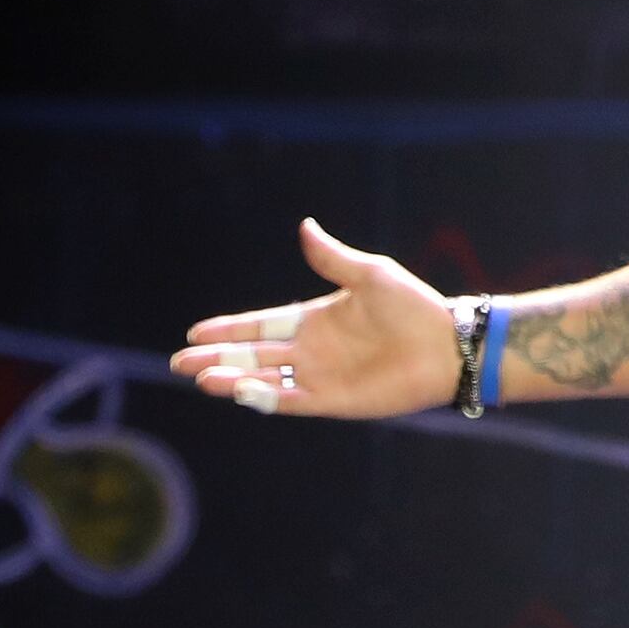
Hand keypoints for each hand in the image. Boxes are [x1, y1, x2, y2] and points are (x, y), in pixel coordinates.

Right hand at [169, 219, 460, 417]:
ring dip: (232, 379)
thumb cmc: (415, 307)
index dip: (229, 330)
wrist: (448, 344)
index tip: (195, 331)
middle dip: (216, 358)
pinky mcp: (335, 401)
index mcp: (316, 320)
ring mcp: (321, 377)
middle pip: (252, 356)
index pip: (261, 326)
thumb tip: (304, 226)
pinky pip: (290, 401)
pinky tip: (238, 390)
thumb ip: (333, 258)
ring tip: (201, 377)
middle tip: (179, 362)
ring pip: (264, 381)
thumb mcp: (370, 275)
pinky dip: (263, 397)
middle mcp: (313, 351)